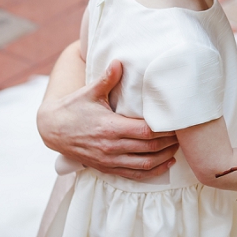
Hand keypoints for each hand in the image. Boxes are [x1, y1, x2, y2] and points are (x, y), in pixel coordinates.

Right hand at [36, 60, 178, 179]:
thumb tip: (119, 61)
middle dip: (169, 142)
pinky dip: (152, 172)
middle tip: (184, 134)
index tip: (178, 122)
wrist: (51, 130)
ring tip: (178, 148)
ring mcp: (108, 160)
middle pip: (149, 148)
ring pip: (144, 164)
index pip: (146, 131)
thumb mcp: (89, 92)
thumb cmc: (73, 108)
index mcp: (110, 127)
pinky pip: (133, 175)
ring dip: (164, 157)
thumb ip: (107, 78)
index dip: (165, 129)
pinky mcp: (106, 168)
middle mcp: (111, 146)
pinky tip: (166, 164)